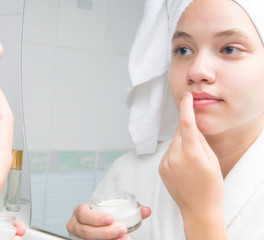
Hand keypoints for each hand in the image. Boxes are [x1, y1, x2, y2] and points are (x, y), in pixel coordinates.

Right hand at [66, 203, 150, 239]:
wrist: (95, 226)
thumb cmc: (101, 217)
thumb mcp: (111, 211)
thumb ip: (129, 210)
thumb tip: (146, 211)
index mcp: (80, 213)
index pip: (83, 214)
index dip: (95, 217)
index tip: (111, 218)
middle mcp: (76, 226)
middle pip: (86, 231)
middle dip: (106, 232)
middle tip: (122, 229)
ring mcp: (78, 238)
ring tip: (125, 239)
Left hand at [159, 91, 225, 238]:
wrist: (198, 209)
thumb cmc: (211, 186)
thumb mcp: (212, 161)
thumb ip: (201, 141)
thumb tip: (192, 126)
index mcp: (191, 153)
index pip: (186, 123)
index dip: (186, 107)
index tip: (186, 96)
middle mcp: (175, 157)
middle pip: (179, 133)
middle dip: (188, 133)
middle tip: (198, 148)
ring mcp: (165, 163)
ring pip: (173, 143)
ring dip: (181, 145)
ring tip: (191, 162)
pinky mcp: (160, 168)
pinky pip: (168, 153)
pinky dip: (175, 154)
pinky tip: (183, 167)